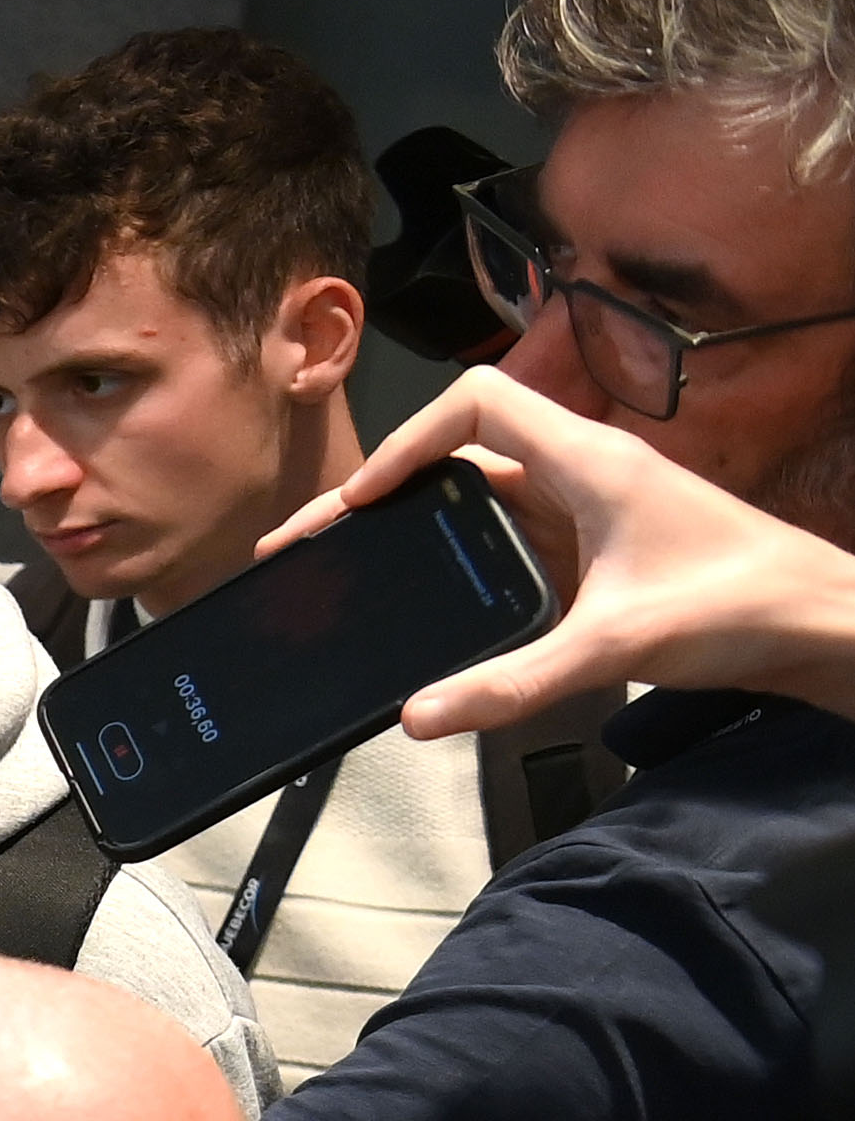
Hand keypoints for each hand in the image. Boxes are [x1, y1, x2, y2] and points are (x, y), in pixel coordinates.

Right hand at [269, 366, 854, 736]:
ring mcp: (592, 508)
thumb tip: (421, 716)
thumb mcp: (618, 646)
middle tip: (317, 539)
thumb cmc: (746, 604)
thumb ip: (513, 683)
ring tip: (355, 564)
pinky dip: (463, 555)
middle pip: (460, 453)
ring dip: (419, 522)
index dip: (407, 442)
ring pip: (483, 494)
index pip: (475, 404)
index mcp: (589, 460)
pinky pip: (513, 534)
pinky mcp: (600, 546)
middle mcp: (585, 472)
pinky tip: (436, 598)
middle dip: (384, 492)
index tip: (363, 501)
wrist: (822, 624)